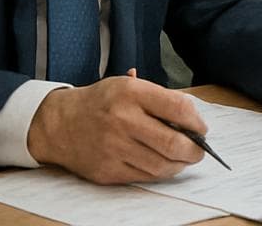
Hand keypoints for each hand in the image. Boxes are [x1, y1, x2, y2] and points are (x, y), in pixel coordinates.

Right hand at [27, 75, 204, 183]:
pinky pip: (144, 176)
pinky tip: (163, 164)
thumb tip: (193, 118)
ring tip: (183, 158)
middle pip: (173, 142)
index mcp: (132, 94)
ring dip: (179, 164)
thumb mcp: (129, 86)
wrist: (59, 124)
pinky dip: (160, 173)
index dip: (197, 122)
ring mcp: (114, 148)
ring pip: (161, 165)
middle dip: (194, 150)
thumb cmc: (101, 102)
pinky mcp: (107, 170)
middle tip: (199, 150)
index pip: (179, 109)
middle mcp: (122, 120)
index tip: (202, 128)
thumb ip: (161, 99)